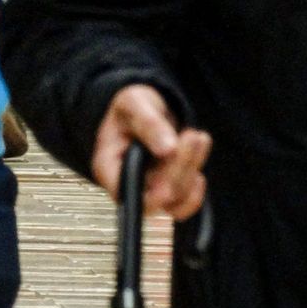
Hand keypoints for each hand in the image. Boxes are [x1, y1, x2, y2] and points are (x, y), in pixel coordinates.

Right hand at [92, 84, 211, 220]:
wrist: (147, 110)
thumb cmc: (132, 108)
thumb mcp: (134, 103)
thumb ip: (148, 123)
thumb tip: (168, 148)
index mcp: (107, 166)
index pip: (123, 192)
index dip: (148, 192)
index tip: (170, 177)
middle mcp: (126, 185)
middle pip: (155, 196)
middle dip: (179, 167)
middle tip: (192, 136)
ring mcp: (147, 193)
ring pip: (175, 199)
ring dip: (191, 169)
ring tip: (199, 137)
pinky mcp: (166, 194)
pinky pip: (184, 204)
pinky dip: (197, 187)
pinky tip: (198, 159)